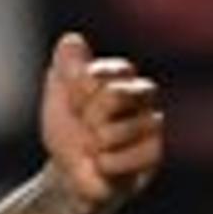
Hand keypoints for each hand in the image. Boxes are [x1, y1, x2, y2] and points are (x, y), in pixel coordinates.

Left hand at [41, 30, 163, 212]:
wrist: (70, 173)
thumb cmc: (67, 130)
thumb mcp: (58, 94)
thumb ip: (66, 66)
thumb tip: (72, 40)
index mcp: (119, 74)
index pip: (99, 72)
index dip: (79, 91)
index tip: (73, 103)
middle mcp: (141, 93)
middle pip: (115, 95)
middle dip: (89, 118)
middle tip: (85, 128)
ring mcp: (150, 123)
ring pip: (122, 129)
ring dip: (97, 145)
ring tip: (94, 149)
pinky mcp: (154, 153)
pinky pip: (132, 156)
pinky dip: (109, 165)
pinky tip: (104, 165)